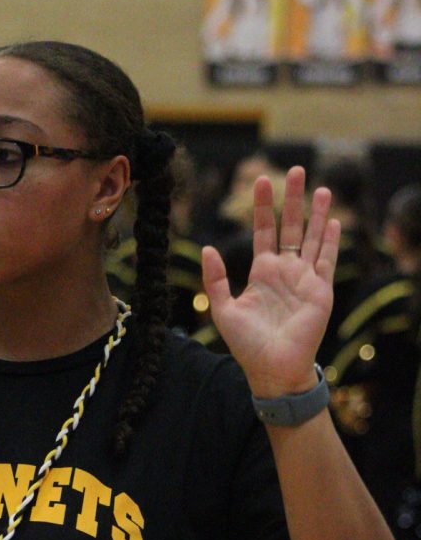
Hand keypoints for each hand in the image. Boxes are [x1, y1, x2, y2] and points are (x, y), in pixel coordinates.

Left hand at [201, 166, 340, 396]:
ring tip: (321, 186)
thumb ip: (215, 280)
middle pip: (291, 226)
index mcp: (262, 273)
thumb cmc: (247, 345)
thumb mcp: (224, 310)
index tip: (262, 179)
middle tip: (295, 169)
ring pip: (314, 238)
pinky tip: (332, 219)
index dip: (263, 206)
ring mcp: (305, 279)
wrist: (272, 370)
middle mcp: (285, 271)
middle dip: (293, 199)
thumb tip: (208, 248)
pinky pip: (327, 260)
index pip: (264, 230)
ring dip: (317, 213)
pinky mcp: (320, 291)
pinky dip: (331, 240)